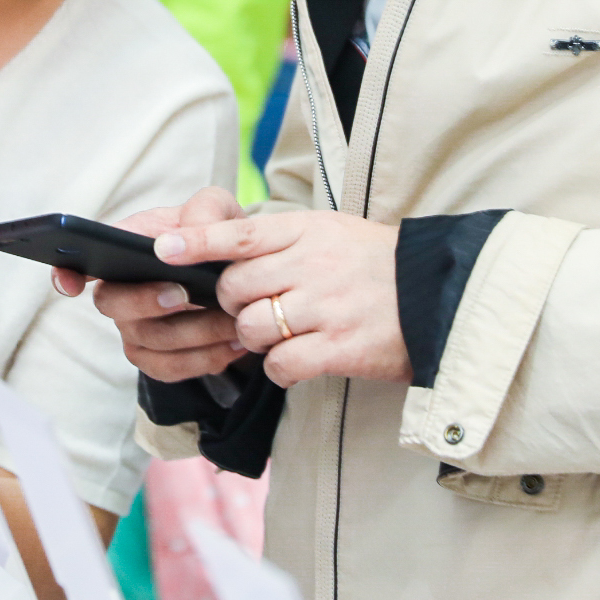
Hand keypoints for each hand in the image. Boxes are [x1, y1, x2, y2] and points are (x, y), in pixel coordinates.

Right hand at [64, 187, 247, 383]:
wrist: (244, 278)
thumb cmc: (218, 236)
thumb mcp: (219, 210)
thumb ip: (206, 209)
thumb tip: (186, 235)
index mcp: (124, 248)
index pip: (79, 261)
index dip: (66, 273)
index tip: (70, 282)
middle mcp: (120, 291)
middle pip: (111, 305)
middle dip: (144, 301)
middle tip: (183, 294)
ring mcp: (135, 328)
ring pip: (148, 341)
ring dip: (193, 333)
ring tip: (230, 319)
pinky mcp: (157, 359)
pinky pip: (171, 368)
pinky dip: (206, 358)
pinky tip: (234, 344)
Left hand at [164, 211, 410, 388]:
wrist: (439, 296)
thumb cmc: (377, 265)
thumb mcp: (331, 232)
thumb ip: (281, 240)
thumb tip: (224, 255)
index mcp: (307, 231)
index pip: (239, 233)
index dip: (196, 241)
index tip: (161, 248)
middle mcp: (313, 265)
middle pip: (236, 288)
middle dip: (233, 305)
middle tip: (254, 309)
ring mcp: (326, 307)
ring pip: (253, 328)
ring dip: (256, 339)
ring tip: (282, 335)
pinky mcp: (340, 348)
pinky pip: (282, 365)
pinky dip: (281, 369)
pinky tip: (297, 362)